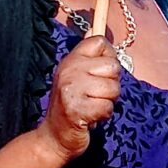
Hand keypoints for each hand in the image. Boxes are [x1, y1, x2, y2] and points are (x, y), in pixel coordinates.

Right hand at [37, 35, 119, 160]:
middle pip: (113, 66)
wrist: (54, 138)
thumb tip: (93, 29)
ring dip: (108, 102)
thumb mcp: (75, 76)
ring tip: (92, 106)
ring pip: (113, 88)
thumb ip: (87, 56)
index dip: (109, 56)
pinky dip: (104, 115)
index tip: (101, 72)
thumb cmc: (71, 107)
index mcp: (70, 60)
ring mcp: (72, 89)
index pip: (99, 42)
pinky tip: (91, 117)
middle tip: (96, 95)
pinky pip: (108, 107)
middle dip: (111, 84)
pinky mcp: (78, 109)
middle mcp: (69, 71)